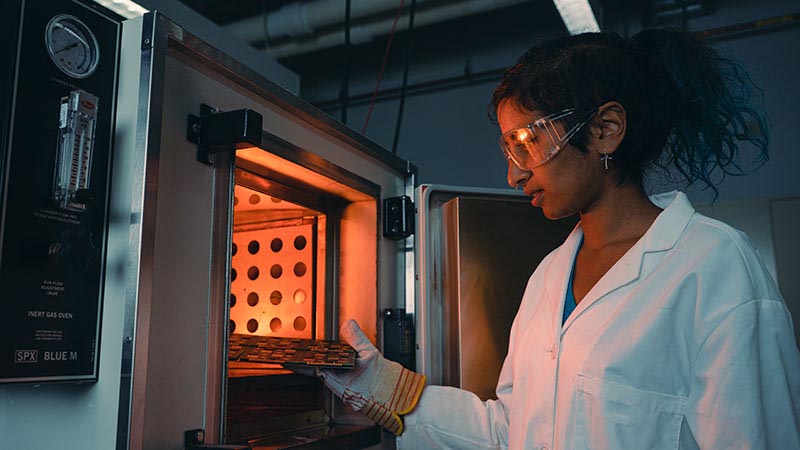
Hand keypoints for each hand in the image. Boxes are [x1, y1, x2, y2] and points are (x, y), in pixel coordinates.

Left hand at [309, 320, 425, 434]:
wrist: (399, 401)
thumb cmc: (387, 384)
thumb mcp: (370, 353)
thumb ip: (356, 338)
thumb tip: (347, 325)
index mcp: (339, 380)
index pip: (314, 368)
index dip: (301, 362)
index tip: (290, 357)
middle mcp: (340, 389)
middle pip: (320, 372)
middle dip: (311, 362)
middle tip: (300, 353)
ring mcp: (346, 394)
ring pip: (329, 377)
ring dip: (324, 367)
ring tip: (317, 357)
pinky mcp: (353, 395)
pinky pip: (339, 381)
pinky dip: (336, 372)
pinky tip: (339, 366)